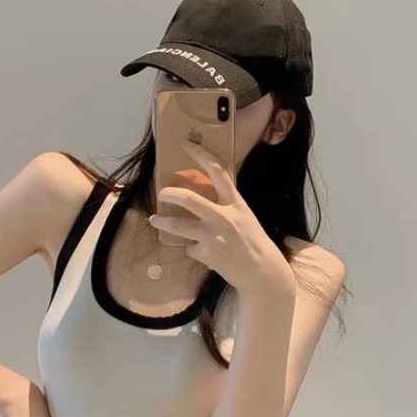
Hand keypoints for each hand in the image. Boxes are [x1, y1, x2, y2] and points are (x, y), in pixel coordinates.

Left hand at [149, 139, 294, 297]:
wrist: (262, 272)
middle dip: (169, 194)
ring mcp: (213, 236)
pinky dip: (192, 248)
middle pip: (188, 199)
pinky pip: (190, 247)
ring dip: (163, 222)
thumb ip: (225, 207)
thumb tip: (199, 201)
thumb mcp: (244, 217)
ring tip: (154, 220)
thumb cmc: (253, 243)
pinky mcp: (207, 254)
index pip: (218, 172)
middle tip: (161, 193)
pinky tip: (201, 252)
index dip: (200, 155)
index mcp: (235, 203)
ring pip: (179, 226)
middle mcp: (224, 217)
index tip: (186, 145)